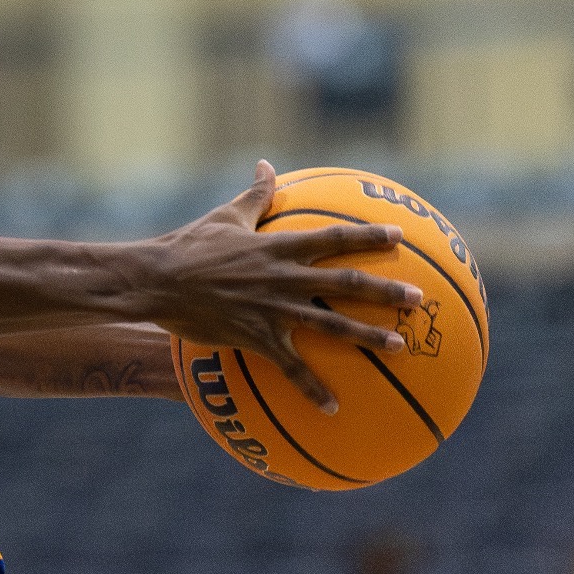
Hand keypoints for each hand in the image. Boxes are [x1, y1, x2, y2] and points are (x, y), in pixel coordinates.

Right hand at [136, 160, 422, 413]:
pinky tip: (333, 408)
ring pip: (329, 324)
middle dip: (385, 290)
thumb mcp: (225, 216)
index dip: (368, 235)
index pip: (333, 237)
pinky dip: (312, 388)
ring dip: (367, 336)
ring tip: (398, 347)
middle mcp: (282, 277)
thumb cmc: (188, 245)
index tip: (399, 234)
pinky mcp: (256, 337)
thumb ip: (254, 195)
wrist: (156, 280)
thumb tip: (266, 164)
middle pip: (344, 283)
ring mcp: (272, 309)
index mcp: (277, 245)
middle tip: (418, 298)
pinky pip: (290, 368)